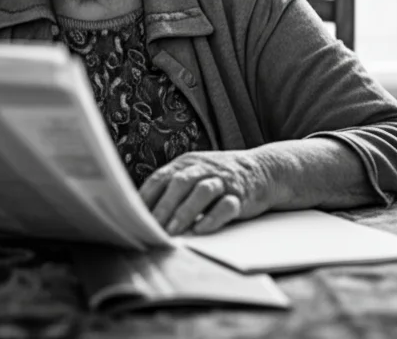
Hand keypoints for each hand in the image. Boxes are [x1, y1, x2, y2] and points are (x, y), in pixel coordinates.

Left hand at [138, 150, 275, 235]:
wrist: (263, 169)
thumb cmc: (219, 178)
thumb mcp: (194, 174)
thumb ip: (172, 189)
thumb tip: (142, 215)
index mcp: (186, 164)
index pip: (160, 178)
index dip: (146, 197)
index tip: (133, 217)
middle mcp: (203, 168)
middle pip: (180, 183)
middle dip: (164, 207)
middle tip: (152, 228)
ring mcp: (223, 181)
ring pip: (202, 191)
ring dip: (185, 212)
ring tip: (174, 231)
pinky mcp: (241, 195)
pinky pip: (227, 205)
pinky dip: (213, 218)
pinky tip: (202, 229)